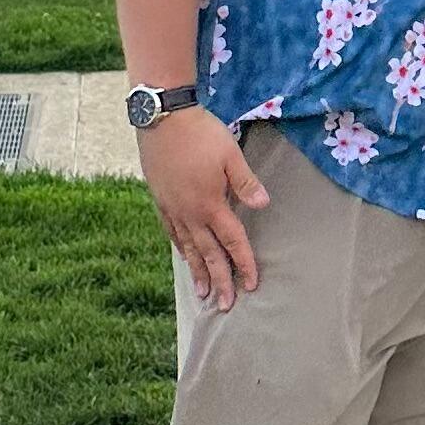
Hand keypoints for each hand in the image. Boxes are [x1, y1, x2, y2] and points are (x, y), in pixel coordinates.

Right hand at [136, 105, 268, 311]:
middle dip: (219, 280)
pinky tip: (183, 256)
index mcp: (211, 204)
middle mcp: (190, 213)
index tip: (252, 284)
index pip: (232, 240)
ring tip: (202, 293)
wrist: (163, 120)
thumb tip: (264, 205)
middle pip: (208, 253)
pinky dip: (179, 248)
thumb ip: (246, 182)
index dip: (244, 262)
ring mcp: (173, 208)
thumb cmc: (201, 134)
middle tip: (225, 305)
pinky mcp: (160, 200)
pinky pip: (171, 232)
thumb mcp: (230, 154)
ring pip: (187, 248)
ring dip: (196, 272)